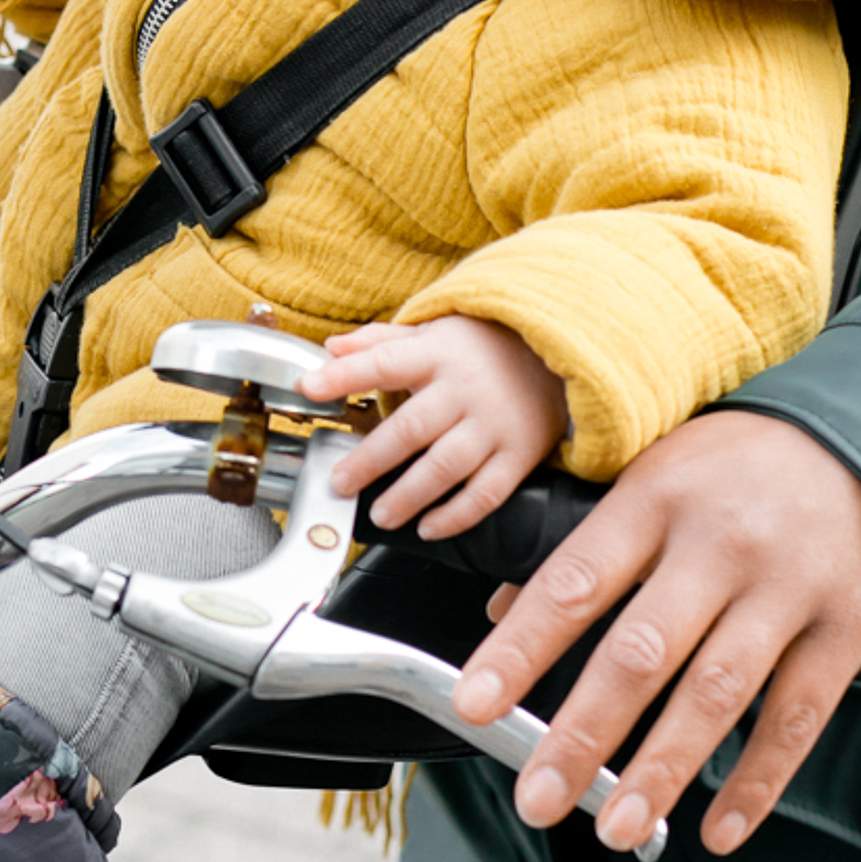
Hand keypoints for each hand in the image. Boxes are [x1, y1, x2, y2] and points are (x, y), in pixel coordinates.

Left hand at [298, 315, 567, 538]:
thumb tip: (328, 348)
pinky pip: (487, 492)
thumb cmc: (478, 348)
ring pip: (447, 466)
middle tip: (340, 482)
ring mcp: (493, 424)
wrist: (551, 353)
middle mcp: (463, 390)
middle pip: (412, 427)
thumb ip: (377, 342)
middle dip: (371, 459)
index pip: (382, 362)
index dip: (344, 375)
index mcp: (435, 355)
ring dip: (410, 496)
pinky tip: (429, 528)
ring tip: (382, 515)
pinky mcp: (519, 454)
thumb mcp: (428, 334)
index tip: (308, 387)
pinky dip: (457, 515)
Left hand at [451, 410, 860, 854]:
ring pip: (715, 695)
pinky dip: (756, 782)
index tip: (474, 704)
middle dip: (582, 734)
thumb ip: (583, 544)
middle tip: (538, 794)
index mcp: (653, 500)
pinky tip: (717, 827)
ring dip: (661, 770)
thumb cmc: (734, 465)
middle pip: (640, 653)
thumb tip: (504, 610)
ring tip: (616, 825)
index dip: (519, 649)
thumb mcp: (650, 475)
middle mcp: (717, 546)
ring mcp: (785, 590)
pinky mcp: (846, 628)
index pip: (573, 584)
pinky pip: (797, 719)